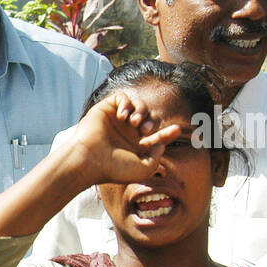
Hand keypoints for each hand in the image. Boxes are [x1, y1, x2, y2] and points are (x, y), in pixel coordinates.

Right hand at [67, 89, 184, 186]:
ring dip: (141, 112)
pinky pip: (122, 97)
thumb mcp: (144, 168)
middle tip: (145, 130)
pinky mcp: (105, 110)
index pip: (156, 136)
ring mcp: (116, 121)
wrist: (89, 160)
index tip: (177, 130)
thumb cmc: (114, 168)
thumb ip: (158, 155)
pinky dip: (126, 103)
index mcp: (135, 147)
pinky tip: (122, 117)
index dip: (168, 133)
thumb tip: (160, 142)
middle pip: (150, 118)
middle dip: (152, 121)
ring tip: (133, 123)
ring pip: (138, 106)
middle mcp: (126, 133)